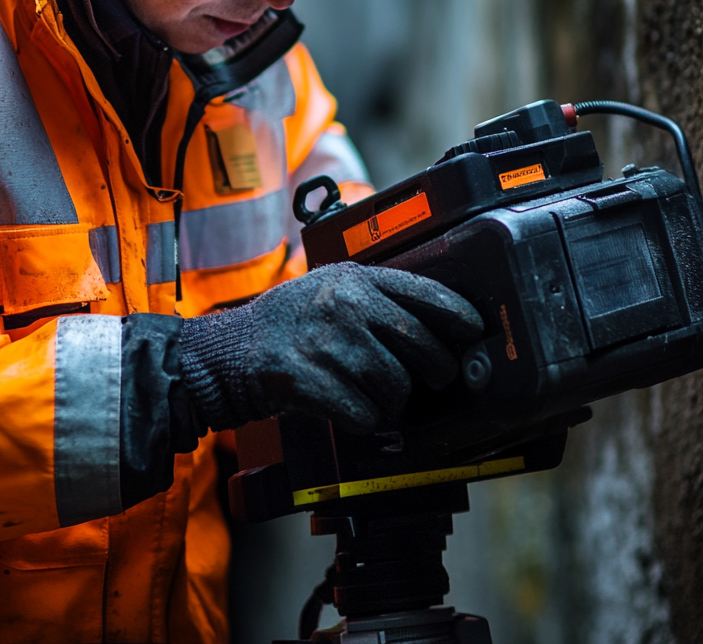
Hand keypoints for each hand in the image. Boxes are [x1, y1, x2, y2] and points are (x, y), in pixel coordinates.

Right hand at [179, 262, 482, 433]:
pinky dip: (364, 422)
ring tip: (368, 393)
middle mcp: (345, 305)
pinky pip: (366, 417)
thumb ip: (375, 298)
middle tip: (423, 381)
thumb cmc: (287, 322)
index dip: (459, 316)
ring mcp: (327, 342)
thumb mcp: (329, 288)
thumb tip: (436, 328)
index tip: (474, 331)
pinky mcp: (308, 381)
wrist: (228, 351)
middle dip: (432, 373)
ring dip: (391, 402)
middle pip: (424, 349)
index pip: (426, 293)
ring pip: (398, 389)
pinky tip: (346, 407)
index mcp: (355, 279)